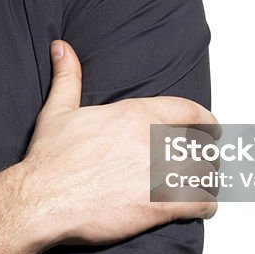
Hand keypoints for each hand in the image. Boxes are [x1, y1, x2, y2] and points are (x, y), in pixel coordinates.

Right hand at [19, 40, 217, 244]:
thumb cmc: (50, 160)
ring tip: (201, 185)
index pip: (189, 111)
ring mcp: (159, 172)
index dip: (206, 120)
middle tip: (200, 163)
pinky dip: (207, 204)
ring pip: (205, 172)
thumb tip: (61, 48)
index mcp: (135, 115)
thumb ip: (68, 77)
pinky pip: (201, 201)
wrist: (43, 199)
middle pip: (199, 145)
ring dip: (206, 179)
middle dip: (203, 155)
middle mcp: (152, 140)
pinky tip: (201, 206)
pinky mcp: (160, 204)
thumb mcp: (58, 110)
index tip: (211, 127)